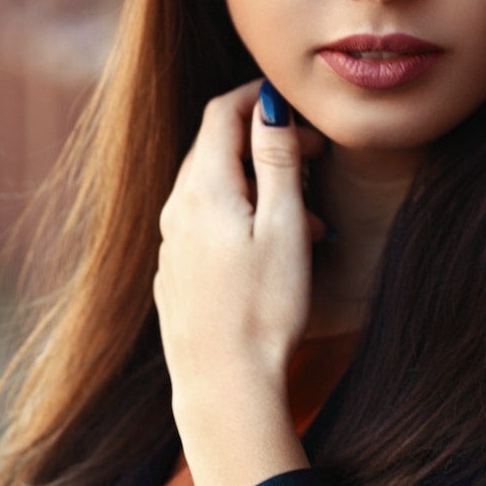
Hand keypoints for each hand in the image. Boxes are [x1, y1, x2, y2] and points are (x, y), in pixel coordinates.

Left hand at [154, 79, 325, 485]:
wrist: (224, 387)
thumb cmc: (262, 309)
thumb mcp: (283, 227)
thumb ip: (277, 160)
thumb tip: (269, 105)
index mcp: (202, 189)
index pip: (221, 114)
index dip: (259, 99)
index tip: (298, 110)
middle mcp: (176, 209)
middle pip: (214, 149)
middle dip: (264, 143)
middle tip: (314, 159)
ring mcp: (170, 244)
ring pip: (213, 190)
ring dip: (259, 187)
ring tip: (307, 220)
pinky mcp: (175, 275)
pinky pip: (206, 225)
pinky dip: (240, 218)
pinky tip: (272, 253)